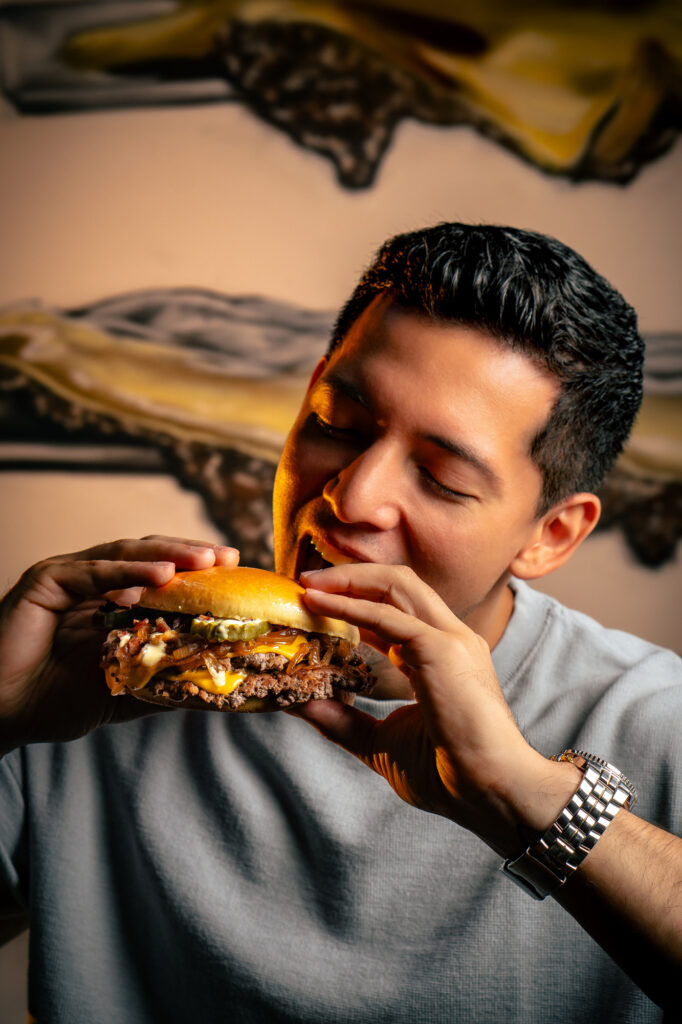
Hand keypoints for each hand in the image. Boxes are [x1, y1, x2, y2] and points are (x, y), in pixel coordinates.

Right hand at [0, 536, 238, 754]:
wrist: (1, 713)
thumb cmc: (54, 700)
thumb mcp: (124, 689)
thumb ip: (162, 681)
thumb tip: (214, 686)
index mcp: (110, 599)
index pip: (161, 574)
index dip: (197, 570)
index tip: (235, 569)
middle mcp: (92, 581)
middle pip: (150, 556)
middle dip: (191, 554)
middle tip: (227, 556)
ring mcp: (68, 576)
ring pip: (125, 555)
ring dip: (168, 555)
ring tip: (204, 560)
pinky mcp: (45, 581)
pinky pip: (92, 572)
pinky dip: (127, 572)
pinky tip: (160, 576)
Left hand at [296, 564, 579, 855]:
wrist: (492, 792)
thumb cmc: (449, 775)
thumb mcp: (382, 743)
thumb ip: (344, 721)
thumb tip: (300, 705)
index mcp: (443, 656)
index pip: (398, 610)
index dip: (357, 601)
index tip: (318, 603)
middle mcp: (450, 639)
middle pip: (398, 584)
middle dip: (351, 576)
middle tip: (306, 580)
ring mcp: (450, 639)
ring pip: (396, 585)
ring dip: (349, 579)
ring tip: (309, 583)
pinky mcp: (443, 648)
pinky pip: (388, 614)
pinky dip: (350, 605)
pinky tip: (320, 605)